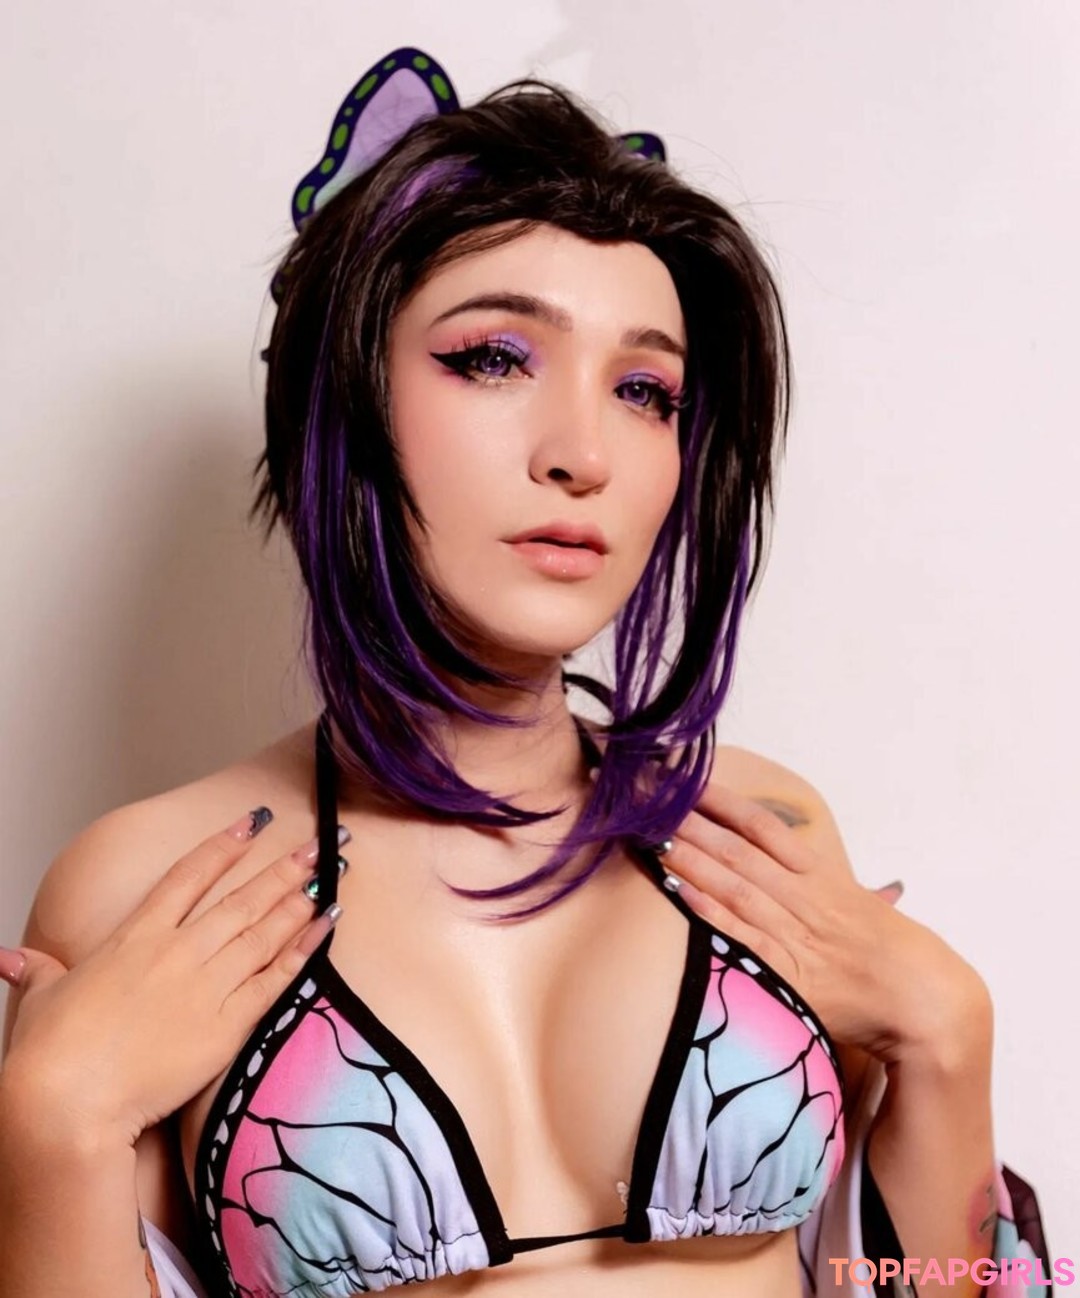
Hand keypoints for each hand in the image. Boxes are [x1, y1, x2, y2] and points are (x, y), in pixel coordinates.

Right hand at [0, 809, 342, 1145]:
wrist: (68, 1101)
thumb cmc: (50, 1053)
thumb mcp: (41, 1000)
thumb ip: (37, 972)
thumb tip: (10, 959)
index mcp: (135, 937)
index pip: (188, 876)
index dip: (224, 845)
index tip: (253, 821)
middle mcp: (177, 951)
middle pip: (241, 897)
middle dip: (283, 866)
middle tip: (319, 840)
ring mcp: (205, 985)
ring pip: (264, 930)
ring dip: (300, 899)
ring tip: (331, 871)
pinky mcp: (226, 1024)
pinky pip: (276, 978)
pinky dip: (304, 949)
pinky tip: (326, 925)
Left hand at [658, 784, 990, 1066]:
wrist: (925, 1001)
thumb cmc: (891, 952)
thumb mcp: (861, 905)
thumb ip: (829, 883)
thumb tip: (815, 866)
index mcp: (823, 876)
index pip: (764, 828)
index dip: (724, 803)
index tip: (689, 783)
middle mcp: (806, 898)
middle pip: (739, 852)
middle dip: (692, 825)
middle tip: (653, 802)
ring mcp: (797, 934)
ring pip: (734, 887)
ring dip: (691, 861)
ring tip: (653, 838)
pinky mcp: (789, 974)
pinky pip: (741, 938)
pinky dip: (709, 914)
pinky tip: (680, 892)